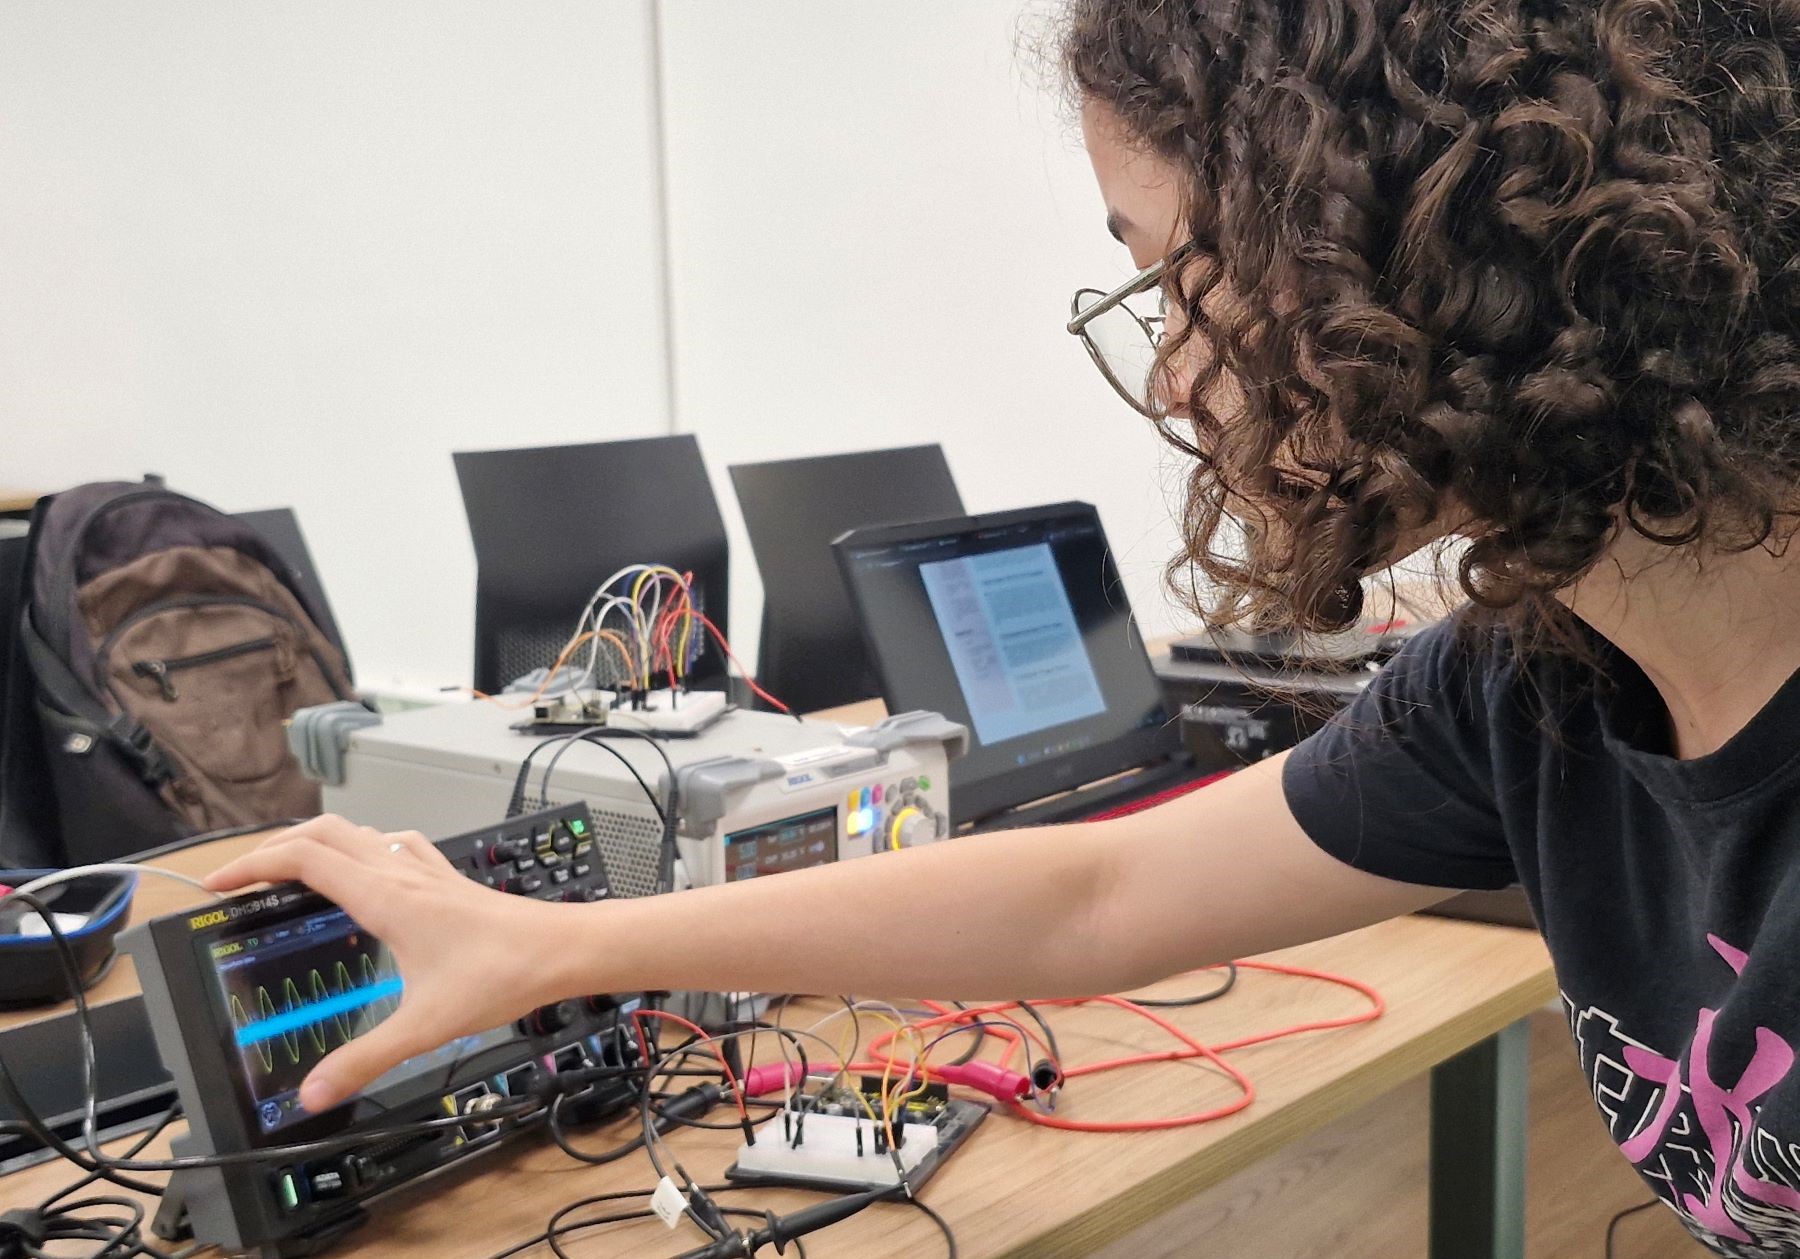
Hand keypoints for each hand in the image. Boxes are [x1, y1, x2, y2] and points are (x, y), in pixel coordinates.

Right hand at [204, 815, 565, 1112]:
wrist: (562, 949)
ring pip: (358, 832)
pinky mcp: (446, 880)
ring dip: (316, 842)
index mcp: (385, 896)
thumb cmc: (503, 973)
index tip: (217, 885)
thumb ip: (365, 1060)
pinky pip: (394, 844)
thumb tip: (315, 1093)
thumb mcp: (424, 1026)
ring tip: (289, 873)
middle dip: (273, 848)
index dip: (251, 864)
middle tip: (241, 879)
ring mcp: (426, 871)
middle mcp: (401, 872)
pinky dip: (363, 848)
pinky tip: (367, 873)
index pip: (302, 859)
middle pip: (322, 833)